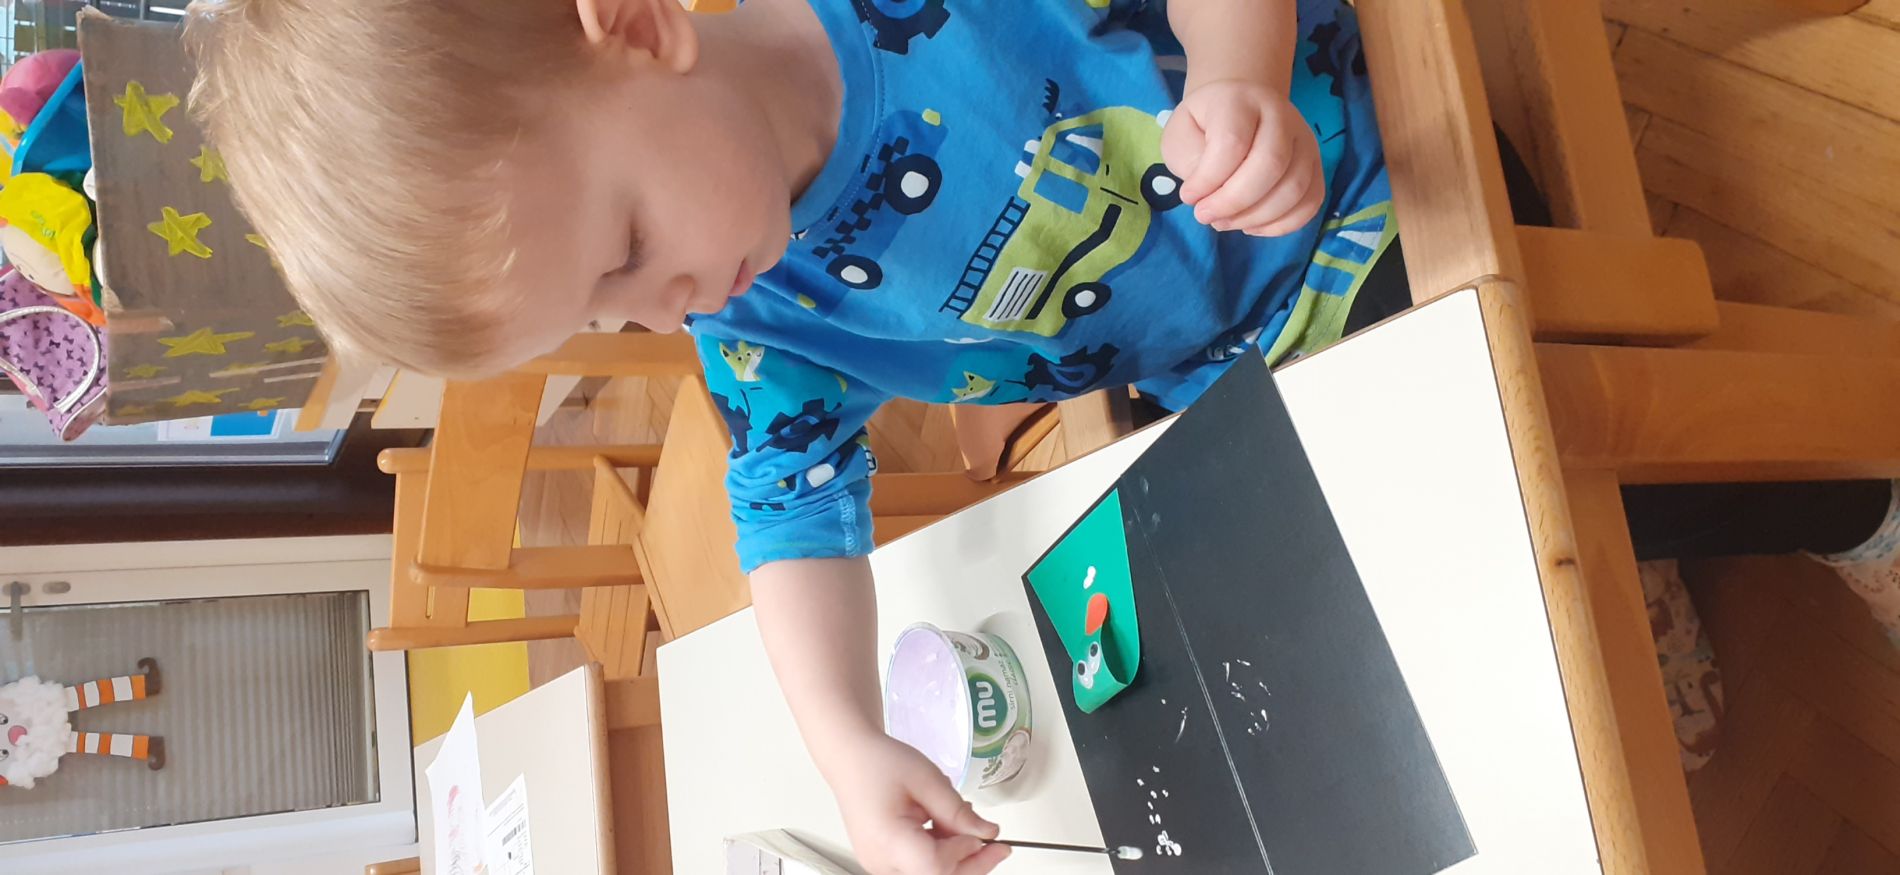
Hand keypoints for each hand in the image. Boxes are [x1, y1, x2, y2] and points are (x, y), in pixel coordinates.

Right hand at [830, 734, 1010, 874]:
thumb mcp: (927, 779)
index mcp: (888, 840)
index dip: (966, 856)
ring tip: (961, 821)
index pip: (936, 867)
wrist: (850, 758)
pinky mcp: (885, 860)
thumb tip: (987, 834)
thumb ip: (958, 811)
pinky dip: (940, 851)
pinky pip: (920, 865)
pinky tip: (946, 827)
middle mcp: (880, 861)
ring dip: (955, 856)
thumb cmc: (880, 763)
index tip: (987, 837)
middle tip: (997, 845)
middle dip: (970, 864)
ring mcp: (881, 864)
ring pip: (930, 874)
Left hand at [1163, 78, 1324, 236]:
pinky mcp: (1316, 165)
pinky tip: (1251, 225)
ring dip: (1255, 217)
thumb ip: (1189, 160)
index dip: (1208, 179)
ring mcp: (1305, 140)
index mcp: (1241, 100)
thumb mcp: (1180, 133)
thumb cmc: (1204, 125)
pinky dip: (1281, 225)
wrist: (1240, 109)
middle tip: (1205, 215)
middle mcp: (1282, 115)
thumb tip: (1209, 194)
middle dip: (1234, 202)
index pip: (1232, 142)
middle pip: (1271, 164)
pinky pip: (1311, 202)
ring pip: (1295, 188)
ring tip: (1224, 221)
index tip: (1188, 196)